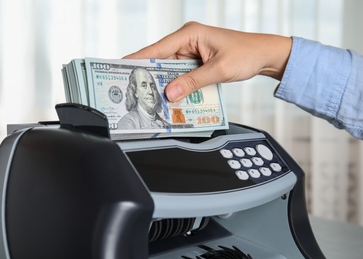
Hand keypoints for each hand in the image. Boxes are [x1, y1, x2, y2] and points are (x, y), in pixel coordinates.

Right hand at [124, 21, 291, 101]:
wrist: (264, 54)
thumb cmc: (246, 54)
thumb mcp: (219, 70)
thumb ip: (193, 82)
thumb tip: (170, 93)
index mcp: (190, 33)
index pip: (157, 48)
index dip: (138, 59)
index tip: (121, 68)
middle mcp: (188, 40)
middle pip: (161, 59)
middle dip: (150, 75)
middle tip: (135, 90)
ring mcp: (192, 51)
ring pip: (170, 69)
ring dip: (164, 82)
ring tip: (151, 97)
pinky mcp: (196, 61)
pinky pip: (181, 73)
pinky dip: (176, 84)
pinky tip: (171, 96)